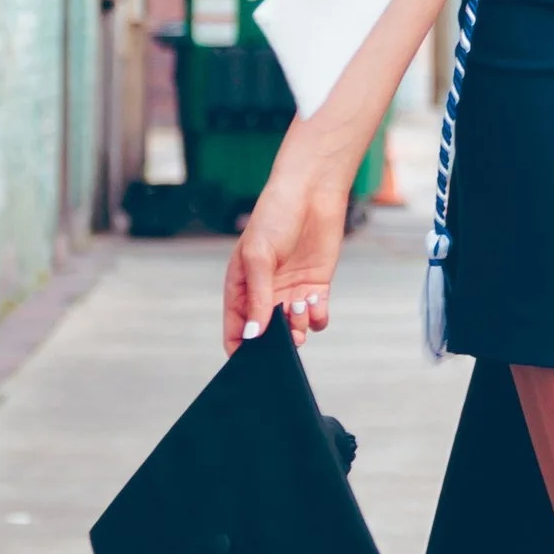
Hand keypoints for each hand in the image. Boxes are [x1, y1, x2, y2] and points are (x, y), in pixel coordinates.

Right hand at [223, 117, 355, 355]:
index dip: (242, 350)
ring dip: (298, 327)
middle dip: (276, 343)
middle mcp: (265, 295)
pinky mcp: (315, 287)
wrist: (310, 192)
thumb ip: (257, 297)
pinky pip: (315, 317)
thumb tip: (253, 334)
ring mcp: (290, 292)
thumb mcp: (258, 256)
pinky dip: (317, 318)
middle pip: (267, 336)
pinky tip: (315, 304)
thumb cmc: (274, 217)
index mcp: (240, 288)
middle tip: (286, 339)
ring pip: (293, 329)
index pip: (236, 331)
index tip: (253, 360)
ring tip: (300, 306)